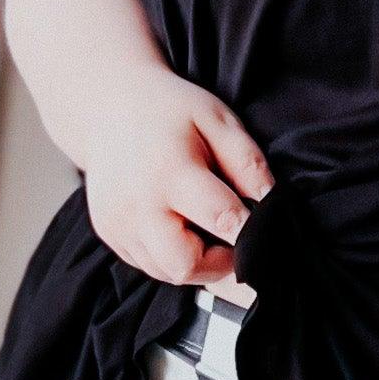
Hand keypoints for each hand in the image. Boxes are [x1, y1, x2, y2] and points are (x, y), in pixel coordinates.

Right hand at [81, 68, 273, 285]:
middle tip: (230, 242)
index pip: (220, 219)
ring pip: (166, 273)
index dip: (248, 232)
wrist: (107, 106)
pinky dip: (170, 256)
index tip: (259, 230)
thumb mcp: (216, 119)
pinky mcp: (110, 234)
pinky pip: (148, 264)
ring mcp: (119, 224)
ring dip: (194, 262)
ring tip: (204, 231)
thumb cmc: (169, 110)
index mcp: (170, 170)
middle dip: (216, 264)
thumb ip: (247, 162)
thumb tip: (271, 203)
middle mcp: (138, 204)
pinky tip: (176, 227)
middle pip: (185, 266)